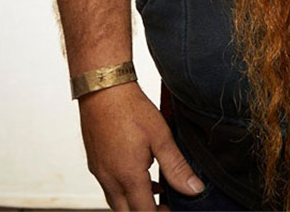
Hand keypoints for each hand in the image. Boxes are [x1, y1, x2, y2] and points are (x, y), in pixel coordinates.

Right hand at [78, 81, 204, 209]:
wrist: (103, 89)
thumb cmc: (130, 109)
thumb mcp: (161, 137)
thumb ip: (177, 167)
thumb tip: (194, 188)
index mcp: (128, 177)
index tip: (171, 209)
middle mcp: (110, 180)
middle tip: (165, 205)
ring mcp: (99, 172)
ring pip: (116, 202)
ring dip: (134, 203)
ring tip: (156, 190)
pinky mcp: (95, 163)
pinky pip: (108, 187)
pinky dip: (124, 190)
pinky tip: (138, 174)